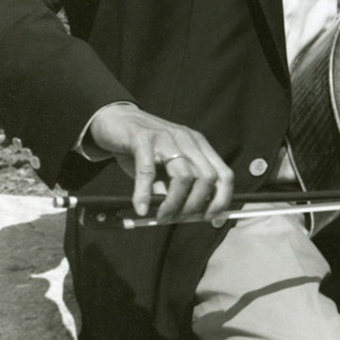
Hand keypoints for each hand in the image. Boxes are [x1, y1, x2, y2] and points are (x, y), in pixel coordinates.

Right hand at [87, 104, 235, 224]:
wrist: (115, 120)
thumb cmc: (142, 149)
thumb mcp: (164, 167)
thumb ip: (175, 187)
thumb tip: (182, 213)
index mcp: (200, 146)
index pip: (224, 175)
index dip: (222, 200)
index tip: (211, 219)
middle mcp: (188, 140)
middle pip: (207, 177)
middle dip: (196, 205)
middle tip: (178, 219)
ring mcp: (167, 138)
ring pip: (183, 176)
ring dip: (174, 203)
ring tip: (161, 216)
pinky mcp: (142, 139)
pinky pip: (147, 171)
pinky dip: (145, 194)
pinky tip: (141, 208)